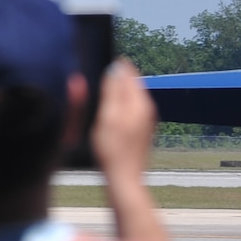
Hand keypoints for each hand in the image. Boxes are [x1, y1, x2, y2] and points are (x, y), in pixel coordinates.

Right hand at [92, 59, 155, 186]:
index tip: (97, 62)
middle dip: (115, 77)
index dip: (114, 65)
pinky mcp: (139, 131)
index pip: (129, 72)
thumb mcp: (107, 116)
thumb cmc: (112, 149)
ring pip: (129, 97)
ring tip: (97, 92)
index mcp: (140, 102)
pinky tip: (105, 113)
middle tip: (94, 76)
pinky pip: (128, 109)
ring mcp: (144, 121)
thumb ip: (112, 91)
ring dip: (115, 91)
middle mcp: (146, 109)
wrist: (123, 178)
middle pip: (130, 84)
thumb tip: (115, 67)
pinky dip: (117, 105)